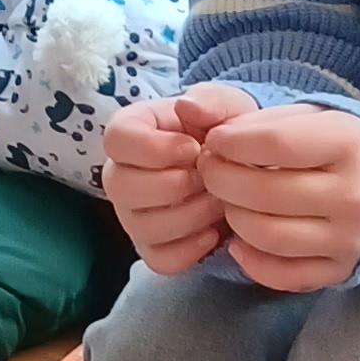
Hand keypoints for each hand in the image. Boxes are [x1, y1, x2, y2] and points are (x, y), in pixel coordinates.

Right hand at [102, 88, 237, 276]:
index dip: (155, 148)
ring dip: (189, 217)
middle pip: (122, 187)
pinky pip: (160, 260)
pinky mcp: (151, 247)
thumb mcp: (227, 106)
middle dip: (175, 185)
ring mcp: (132, 215)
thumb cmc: (226, 132)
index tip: (192, 148)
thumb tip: (185, 107)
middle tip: (210, 179)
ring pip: (142, 227)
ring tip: (217, 202)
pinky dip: (191, 250)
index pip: (116, 140)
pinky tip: (214, 232)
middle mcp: (120, 176)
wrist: (243, 169)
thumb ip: (210, 100)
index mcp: (131, 133)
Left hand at [198, 99, 359, 292]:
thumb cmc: (337, 145)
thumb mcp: (308, 115)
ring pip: (266, 235)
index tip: (214, 141)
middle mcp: (354, 195)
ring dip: (231, 216)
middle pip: (263, 192)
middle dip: (221, 179)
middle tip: (211, 170)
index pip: (274, 143)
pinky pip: (280, 274)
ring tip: (229, 200)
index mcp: (349, 145)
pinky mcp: (339, 271)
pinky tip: (241, 238)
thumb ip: (252, 115)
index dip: (230, 142)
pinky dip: (250, 259)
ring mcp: (348, 239)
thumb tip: (196, 119)